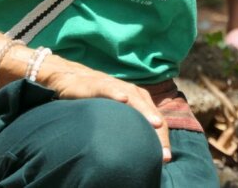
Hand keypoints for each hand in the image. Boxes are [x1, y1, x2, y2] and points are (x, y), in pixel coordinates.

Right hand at [44, 60, 171, 161]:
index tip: (165, 159)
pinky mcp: (97, 84)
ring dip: (145, 111)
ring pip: (134, 99)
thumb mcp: (115, 113)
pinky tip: (123, 99)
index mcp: (139, 100)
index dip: (162, 139)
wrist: (72, 78)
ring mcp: (116, 87)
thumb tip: (139, 152)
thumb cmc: (97, 99)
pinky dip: (116, 93)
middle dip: (160, 132)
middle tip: (164, 152)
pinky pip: (109, 89)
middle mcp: (131, 92)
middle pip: (150, 112)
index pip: (155, 120)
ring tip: (156, 124)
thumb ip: (127, 127)